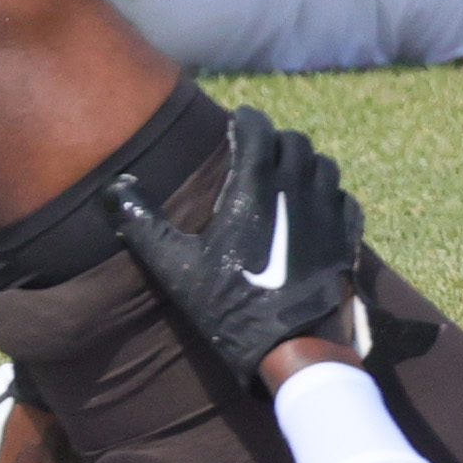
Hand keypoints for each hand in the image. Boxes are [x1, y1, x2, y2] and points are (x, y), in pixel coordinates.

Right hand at [107, 103, 380, 382]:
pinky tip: (313, 205)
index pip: (258, 131)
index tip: (238, 119)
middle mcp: (298, 189)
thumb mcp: (175, 266)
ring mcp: (328, 211)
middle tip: (257, 148)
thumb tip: (114, 187)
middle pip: (295, 142)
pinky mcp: (348, 234)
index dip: (247, 120)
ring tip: (284, 174)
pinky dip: (328, 192)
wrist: (289, 342)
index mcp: (256, 188)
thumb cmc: (228, 304)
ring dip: (304, 163)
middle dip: (275, 139)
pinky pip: (343, 197)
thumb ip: (142, 223)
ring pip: (324, 165)